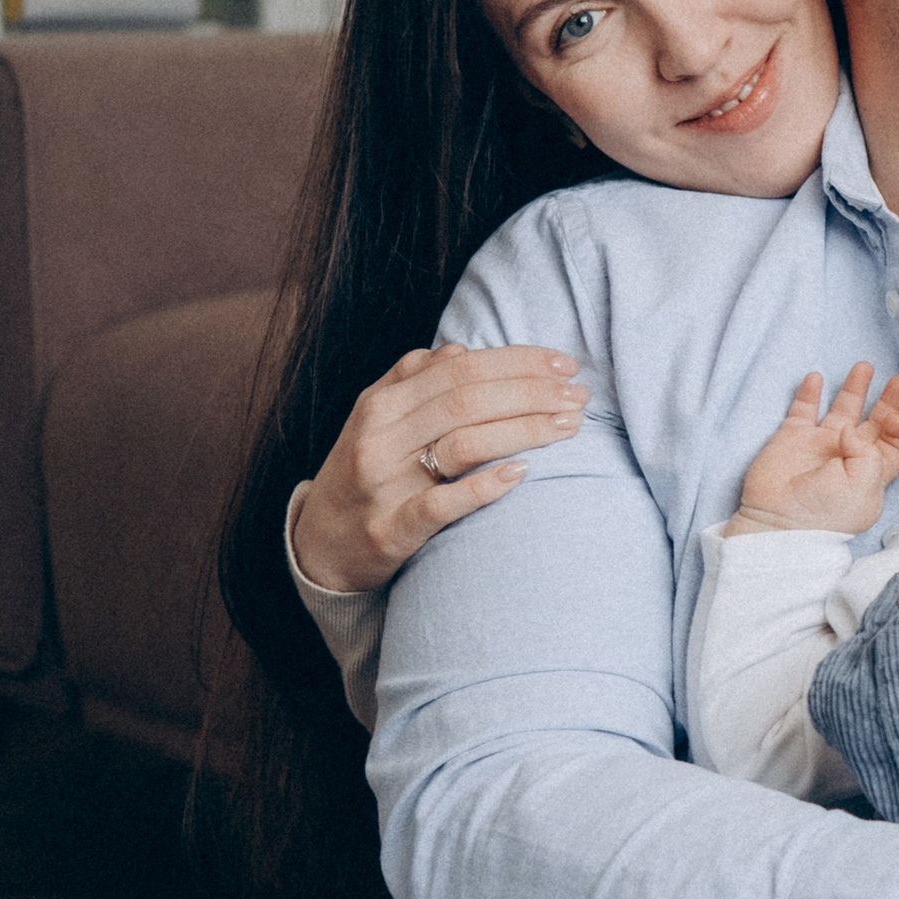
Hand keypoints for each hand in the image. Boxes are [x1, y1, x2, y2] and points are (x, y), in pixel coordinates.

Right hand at [289, 341, 587, 595]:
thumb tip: (460, 350)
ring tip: (569, 425)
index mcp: (381, 403)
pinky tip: (523, 474)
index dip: (517, 361)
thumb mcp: (376, 421)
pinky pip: (441, 505)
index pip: (460, 369)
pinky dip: (483, 487)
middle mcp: (380, 437)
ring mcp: (384, 484)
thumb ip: (412, 381)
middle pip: (467, 399)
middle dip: (532, 391)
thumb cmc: (362, 476)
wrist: (318, 548)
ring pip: (462, 443)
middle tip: (579, 394)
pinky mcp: (390, 531)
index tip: (565, 363)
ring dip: (524, 429)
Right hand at [728, 365, 898, 536]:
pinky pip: (803, 410)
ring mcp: (820, 446)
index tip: (895, 418)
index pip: (894, 446)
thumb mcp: (863, 487)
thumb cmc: (826, 512)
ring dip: (854, 389)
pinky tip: (817, 377)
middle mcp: (849, 457)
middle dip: (888, 401)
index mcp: (871, 474)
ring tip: (864, 367)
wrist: (779, 521)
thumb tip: (849, 428)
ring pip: (842, 410)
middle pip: (874, 423)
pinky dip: (809, 393)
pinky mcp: (792, 438)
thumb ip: (867, 452)